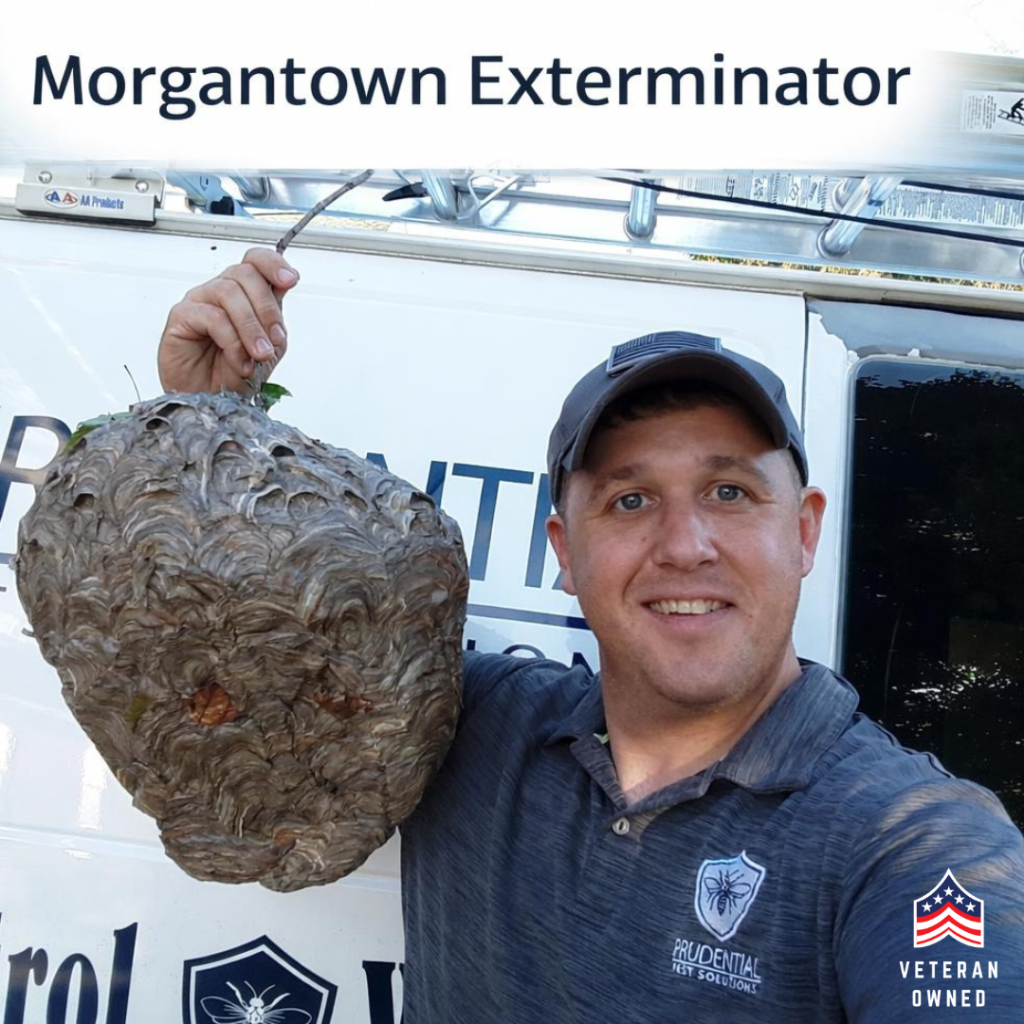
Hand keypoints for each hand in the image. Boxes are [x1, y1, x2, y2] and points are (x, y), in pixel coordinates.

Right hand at [157, 248, 298, 394]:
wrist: (212, 402)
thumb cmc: (236, 374)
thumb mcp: (270, 347)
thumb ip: (276, 318)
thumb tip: (282, 288)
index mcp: (245, 294)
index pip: (256, 261)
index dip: (273, 263)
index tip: (290, 279)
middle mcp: (221, 292)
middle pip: (245, 274)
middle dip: (267, 309)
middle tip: (274, 341)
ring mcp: (200, 301)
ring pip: (229, 293)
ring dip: (251, 327)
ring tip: (258, 355)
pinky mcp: (181, 316)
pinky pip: (211, 316)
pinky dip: (231, 341)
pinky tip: (239, 361)